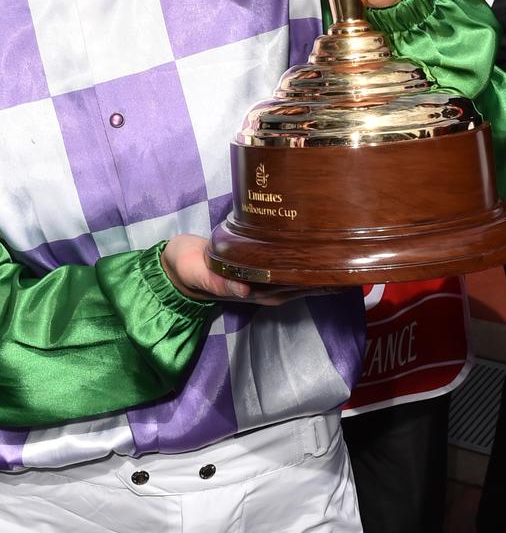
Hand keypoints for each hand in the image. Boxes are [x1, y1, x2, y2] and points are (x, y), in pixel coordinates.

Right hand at [161, 235, 335, 305]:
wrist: (181, 264)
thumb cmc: (191, 270)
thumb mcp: (201, 275)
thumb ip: (220, 281)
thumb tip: (243, 290)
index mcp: (257, 291)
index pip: (296, 289)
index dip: (320, 284)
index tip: (344, 274)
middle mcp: (267, 287)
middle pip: (306, 283)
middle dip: (329, 274)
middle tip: (357, 258)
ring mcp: (266, 277)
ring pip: (302, 274)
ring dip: (323, 266)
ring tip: (348, 253)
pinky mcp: (261, 263)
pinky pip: (290, 262)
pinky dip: (307, 257)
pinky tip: (321, 246)